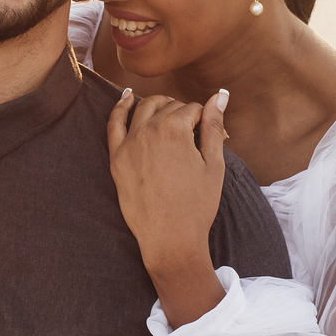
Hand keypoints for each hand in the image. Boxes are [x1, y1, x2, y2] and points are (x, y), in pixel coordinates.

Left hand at [107, 89, 230, 325]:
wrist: (170, 239)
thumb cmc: (197, 204)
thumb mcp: (213, 164)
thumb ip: (214, 126)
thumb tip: (221, 95)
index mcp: (175, 129)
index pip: (193, 109)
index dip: (207, 120)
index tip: (213, 136)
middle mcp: (148, 130)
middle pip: (169, 107)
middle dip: (185, 114)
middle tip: (197, 134)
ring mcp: (129, 143)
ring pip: (143, 108)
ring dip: (158, 104)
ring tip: (169, 110)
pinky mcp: (116, 158)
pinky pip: (114, 123)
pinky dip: (120, 106)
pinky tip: (127, 96)